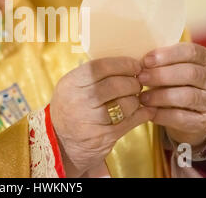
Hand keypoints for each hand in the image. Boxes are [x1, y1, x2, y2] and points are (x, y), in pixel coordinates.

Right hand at [50, 57, 156, 176]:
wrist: (61, 143)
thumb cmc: (70, 109)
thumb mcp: (71, 87)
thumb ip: (91, 75)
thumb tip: (125, 63)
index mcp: (70, 84)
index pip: (99, 67)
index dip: (122, 64)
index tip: (134, 65)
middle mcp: (79, 100)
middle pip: (115, 85)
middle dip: (132, 82)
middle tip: (136, 83)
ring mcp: (92, 120)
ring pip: (126, 103)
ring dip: (136, 99)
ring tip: (134, 98)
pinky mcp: (105, 136)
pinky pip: (131, 121)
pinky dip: (143, 114)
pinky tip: (144, 110)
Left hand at [138, 42, 205, 146]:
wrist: (187, 114)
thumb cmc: (174, 82)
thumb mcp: (172, 67)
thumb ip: (160, 61)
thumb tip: (136, 61)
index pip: (191, 51)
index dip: (167, 55)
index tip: (146, 60)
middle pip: (190, 73)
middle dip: (161, 75)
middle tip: (140, 78)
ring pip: (187, 96)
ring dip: (160, 96)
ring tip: (142, 97)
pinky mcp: (203, 122)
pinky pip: (181, 117)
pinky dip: (162, 114)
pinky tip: (148, 111)